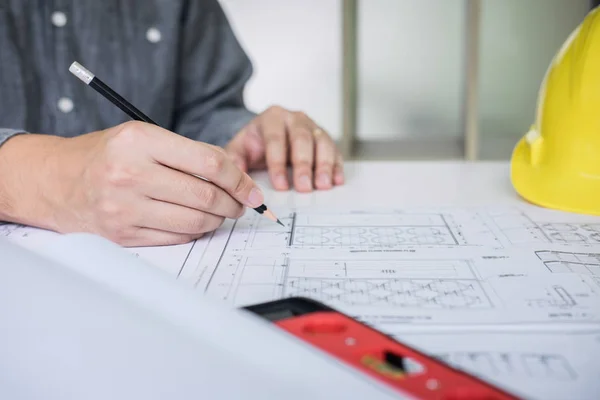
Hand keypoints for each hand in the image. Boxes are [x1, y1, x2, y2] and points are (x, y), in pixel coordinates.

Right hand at [16, 121, 263, 246]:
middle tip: (241, 204)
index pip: (208, 163)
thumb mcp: (143, 136)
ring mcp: (125, 208)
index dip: (240, 179)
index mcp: (139, 141)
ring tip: (220, 212)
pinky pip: (176, 238)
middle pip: (205, 196)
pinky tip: (196, 222)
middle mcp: (130, 174)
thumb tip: (236, 176)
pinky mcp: (123, 234)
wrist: (57, 181)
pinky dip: (195, 232)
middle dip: (234, 204)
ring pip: (195, 221)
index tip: (253, 190)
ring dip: (218, 220)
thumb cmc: (107, 155)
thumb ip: (188, 152)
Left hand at [224, 106, 344, 191]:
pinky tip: (337, 180)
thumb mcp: (239, 150)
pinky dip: (337, 165)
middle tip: (304, 187)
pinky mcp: (325, 138)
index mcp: (271, 118)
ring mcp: (312, 126)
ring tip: (324, 185)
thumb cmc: (253, 145)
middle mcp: (294, 118)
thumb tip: (234, 180)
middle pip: (302, 139)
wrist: (266, 136)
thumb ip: (235, 162)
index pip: (276, 139)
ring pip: (322, 142)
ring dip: (324, 165)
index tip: (280, 185)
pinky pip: (334, 149)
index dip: (278, 163)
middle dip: (304, 165)